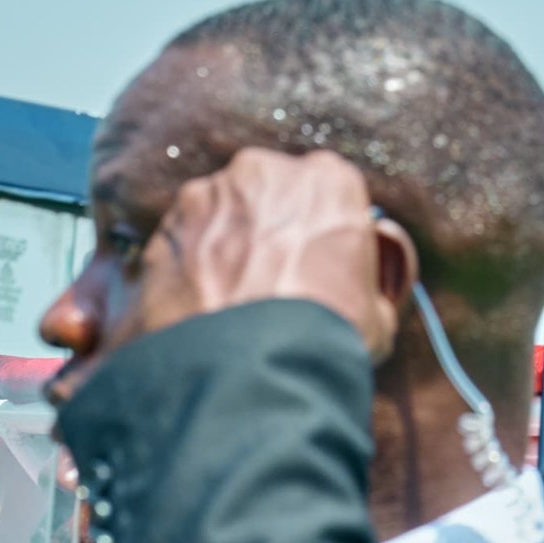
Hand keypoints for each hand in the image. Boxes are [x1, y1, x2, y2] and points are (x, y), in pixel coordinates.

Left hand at [119, 148, 407, 360]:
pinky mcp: (164, 228)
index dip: (320, 228)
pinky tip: (196, 312)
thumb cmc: (324, 337)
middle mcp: (266, 172)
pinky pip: (179, 244)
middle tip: (269, 281)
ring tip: (227, 303)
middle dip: (266, 228)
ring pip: (219, 214)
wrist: (249, 370)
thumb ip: (374, 274)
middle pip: (268, 193)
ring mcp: (208, 195)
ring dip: (222, 245)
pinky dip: (185, 270)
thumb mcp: (379, 311)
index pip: (327, 190)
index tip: (315, 260)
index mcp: (330, 179)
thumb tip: (369, 270)